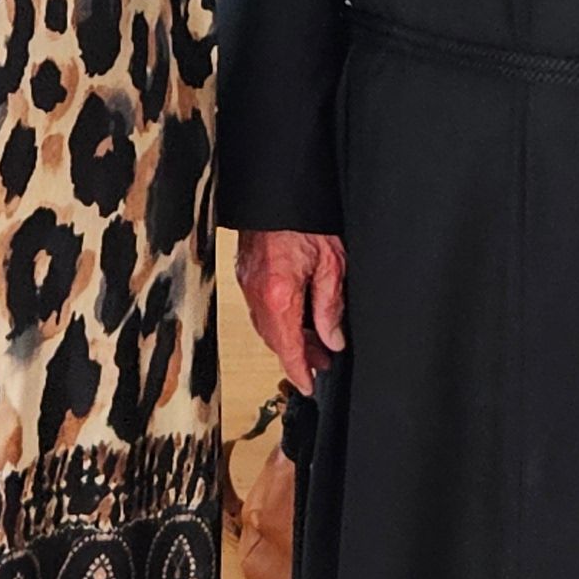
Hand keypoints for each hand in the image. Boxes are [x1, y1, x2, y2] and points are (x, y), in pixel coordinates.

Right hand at [238, 228, 348, 392]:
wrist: (277, 191)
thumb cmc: (304, 219)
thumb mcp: (331, 264)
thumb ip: (330, 306)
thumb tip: (332, 338)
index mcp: (279, 294)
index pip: (287, 348)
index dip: (299, 372)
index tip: (308, 387)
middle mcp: (257, 292)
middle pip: (276, 340)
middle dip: (298, 356)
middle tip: (322, 363)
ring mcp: (248, 283)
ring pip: (267, 325)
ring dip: (289, 338)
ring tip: (315, 342)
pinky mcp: (246, 273)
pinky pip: (261, 308)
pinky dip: (279, 319)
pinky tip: (297, 317)